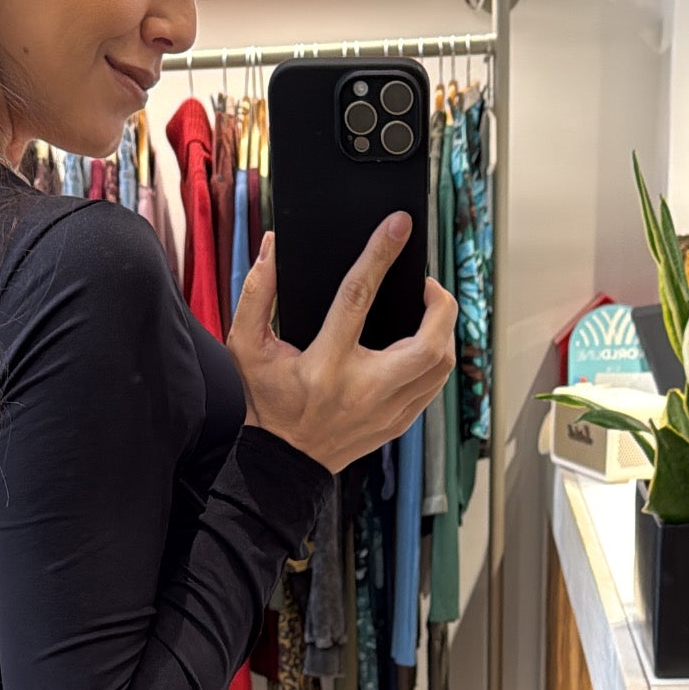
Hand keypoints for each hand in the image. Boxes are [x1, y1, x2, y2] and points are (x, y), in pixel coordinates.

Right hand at [227, 216, 457, 473]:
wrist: (281, 464)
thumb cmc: (266, 402)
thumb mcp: (245, 347)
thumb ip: (257, 294)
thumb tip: (273, 247)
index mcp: (325, 365)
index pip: (359, 298)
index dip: (381, 255)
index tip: (398, 225)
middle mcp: (363, 390)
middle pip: (429, 344)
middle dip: (440, 304)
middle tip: (425, 285)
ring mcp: (387, 411)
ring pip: (441, 365)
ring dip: (443, 330)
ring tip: (427, 311)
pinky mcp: (398, 423)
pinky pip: (434, 384)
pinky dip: (436, 356)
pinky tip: (422, 342)